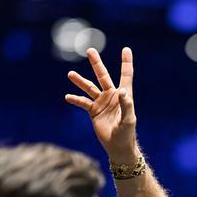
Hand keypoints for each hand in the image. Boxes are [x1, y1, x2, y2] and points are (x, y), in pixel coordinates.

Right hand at [65, 47, 138, 162]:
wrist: (117, 146)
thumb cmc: (126, 133)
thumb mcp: (129, 119)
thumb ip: (126, 104)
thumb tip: (121, 90)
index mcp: (123, 95)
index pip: (126, 75)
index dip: (126, 62)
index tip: (126, 49)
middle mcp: (111, 96)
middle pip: (103, 76)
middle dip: (96, 63)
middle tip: (90, 50)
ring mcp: (102, 102)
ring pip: (89, 88)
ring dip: (80, 81)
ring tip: (70, 74)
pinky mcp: (94, 111)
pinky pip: (83, 102)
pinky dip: (75, 99)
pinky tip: (68, 97)